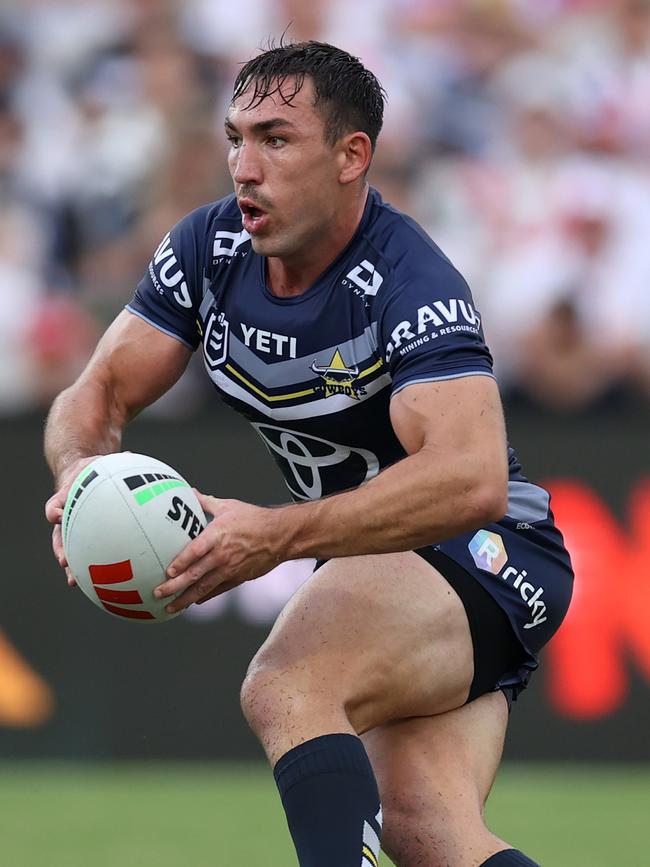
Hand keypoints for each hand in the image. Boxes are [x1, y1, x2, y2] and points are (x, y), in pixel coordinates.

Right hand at [44, 456, 100, 586]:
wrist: (85, 474)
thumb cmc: (91, 469)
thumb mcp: (95, 463)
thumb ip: (110, 462)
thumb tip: (132, 455)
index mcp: (65, 499)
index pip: (55, 507)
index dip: (56, 515)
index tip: (59, 527)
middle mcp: (66, 517)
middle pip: (59, 538)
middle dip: (62, 553)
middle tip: (66, 566)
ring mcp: (73, 528)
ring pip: (70, 549)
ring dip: (73, 566)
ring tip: (77, 581)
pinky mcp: (84, 535)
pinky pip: (88, 551)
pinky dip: (94, 563)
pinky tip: (108, 576)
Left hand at [154, 491, 286, 612]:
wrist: (281, 535)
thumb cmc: (256, 519)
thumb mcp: (229, 506)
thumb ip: (206, 502)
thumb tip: (190, 492)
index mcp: (218, 535)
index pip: (195, 551)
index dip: (180, 562)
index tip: (167, 571)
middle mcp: (222, 555)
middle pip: (194, 574)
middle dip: (174, 586)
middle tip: (158, 593)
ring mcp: (230, 569)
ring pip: (204, 587)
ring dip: (185, 598)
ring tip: (171, 606)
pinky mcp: (238, 578)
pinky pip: (218, 590)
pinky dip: (204, 597)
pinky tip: (194, 602)